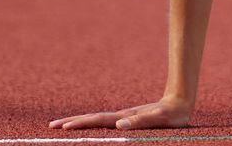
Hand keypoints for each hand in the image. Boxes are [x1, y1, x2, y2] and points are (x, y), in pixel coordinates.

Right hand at [49, 97, 191, 129]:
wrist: (180, 103)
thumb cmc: (171, 115)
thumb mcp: (158, 119)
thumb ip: (141, 121)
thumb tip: (119, 125)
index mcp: (124, 117)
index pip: (98, 120)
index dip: (81, 123)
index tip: (64, 126)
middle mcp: (121, 116)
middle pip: (92, 118)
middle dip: (73, 121)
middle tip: (51, 125)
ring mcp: (123, 117)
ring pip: (97, 119)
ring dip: (80, 122)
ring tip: (63, 125)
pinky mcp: (128, 119)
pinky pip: (104, 122)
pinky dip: (92, 124)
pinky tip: (88, 127)